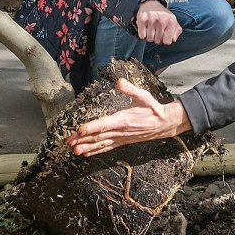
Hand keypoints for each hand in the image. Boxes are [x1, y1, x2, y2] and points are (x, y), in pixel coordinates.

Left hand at [65, 77, 192, 156]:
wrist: (165, 124)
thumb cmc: (153, 108)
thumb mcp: (143, 96)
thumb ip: (130, 89)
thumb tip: (120, 81)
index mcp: (124, 119)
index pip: (105, 124)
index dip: (91, 127)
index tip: (79, 130)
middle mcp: (121, 131)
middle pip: (99, 136)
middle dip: (83, 140)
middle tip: (70, 143)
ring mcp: (122, 138)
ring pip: (102, 144)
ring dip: (88, 148)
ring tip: (75, 151)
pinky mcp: (123, 141)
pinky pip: (108, 147)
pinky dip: (97, 151)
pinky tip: (87, 154)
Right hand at [136, 0, 181, 45]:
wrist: (150, 3)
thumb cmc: (162, 14)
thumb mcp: (173, 21)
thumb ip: (177, 31)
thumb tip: (174, 40)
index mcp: (171, 22)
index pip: (167, 41)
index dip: (164, 40)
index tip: (163, 35)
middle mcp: (162, 20)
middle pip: (158, 41)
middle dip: (156, 38)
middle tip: (156, 30)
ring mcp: (151, 20)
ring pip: (149, 39)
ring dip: (149, 36)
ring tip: (150, 29)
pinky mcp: (142, 20)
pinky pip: (142, 35)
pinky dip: (142, 34)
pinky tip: (145, 28)